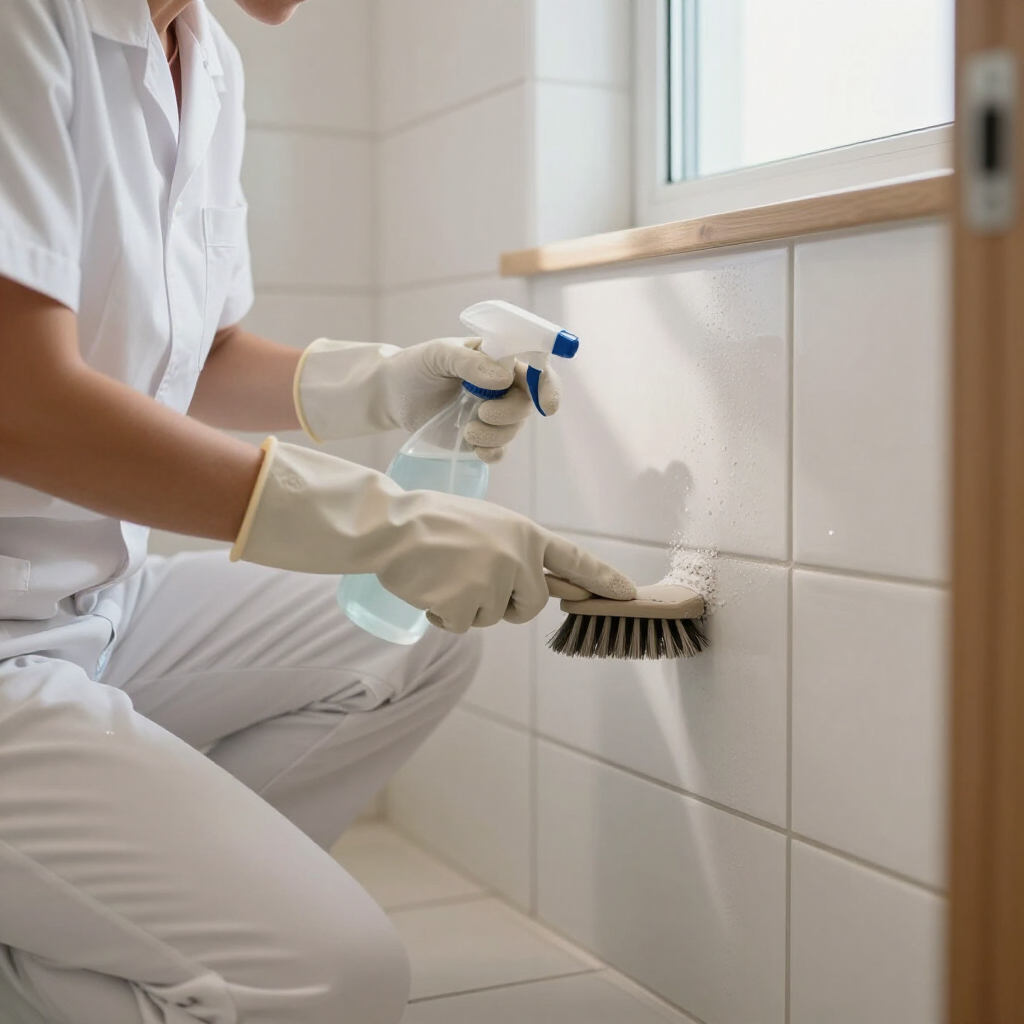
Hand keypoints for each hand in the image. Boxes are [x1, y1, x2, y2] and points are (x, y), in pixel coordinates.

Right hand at [232, 440, 635, 631]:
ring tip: (442, 573)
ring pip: (491, 617)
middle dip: (506, 606)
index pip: (574, 559)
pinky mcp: (467, 602)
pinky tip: (428, 585)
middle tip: (471, 582)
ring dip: (465, 606)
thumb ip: (512, 550)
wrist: (391, 526)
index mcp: (524, 533)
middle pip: (529, 606)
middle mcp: (517, 557)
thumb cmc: (432, 521)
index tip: (627, 593)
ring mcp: (494, 580)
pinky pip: (461, 624)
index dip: (602, 578)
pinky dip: (442, 613)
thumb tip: (528, 588)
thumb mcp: (485, 524)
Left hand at [294, 337, 561, 460]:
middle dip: (509, 413)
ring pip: (513, 429)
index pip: (536, 368)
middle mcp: (502, 386)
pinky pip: (499, 450)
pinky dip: (491, 451)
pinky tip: (472, 445)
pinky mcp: (480, 437)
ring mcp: (493, 413)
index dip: (547, 386)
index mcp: (498, 359)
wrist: (391, 394)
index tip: (547, 406)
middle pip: (527, 404)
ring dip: (495, 434)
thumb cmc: (415, 366)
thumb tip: (503, 377)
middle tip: (480, 413)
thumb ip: (469, 362)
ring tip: (466, 429)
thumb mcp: (437, 355)